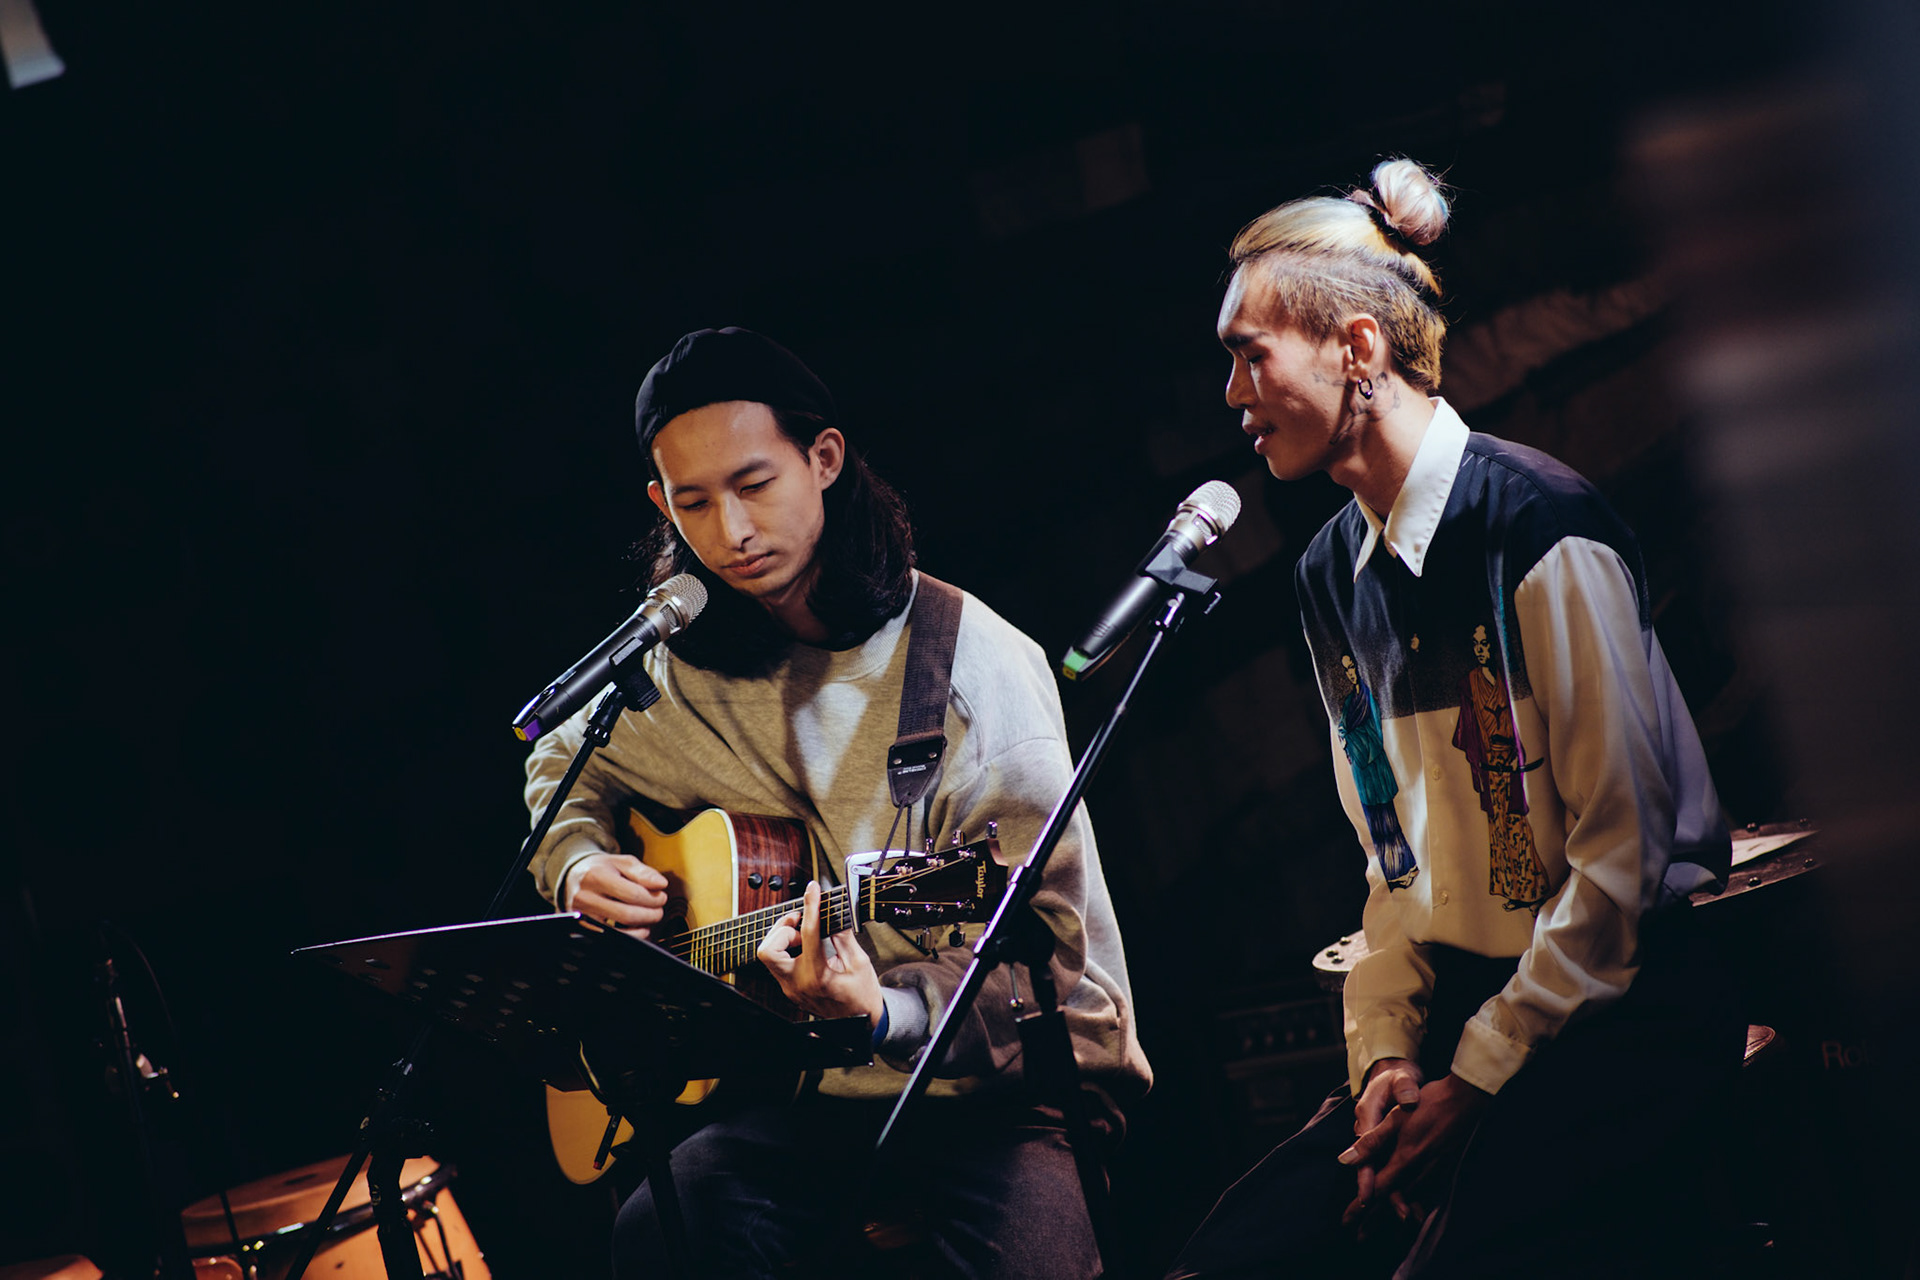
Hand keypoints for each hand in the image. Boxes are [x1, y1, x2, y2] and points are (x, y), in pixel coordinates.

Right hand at [565, 853, 667, 938]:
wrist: (573, 878)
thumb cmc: (601, 869)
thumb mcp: (621, 862)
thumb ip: (643, 872)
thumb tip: (661, 884)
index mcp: (596, 876)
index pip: (632, 894)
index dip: (653, 898)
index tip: (661, 897)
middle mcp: (585, 897)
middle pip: (626, 915)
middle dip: (650, 914)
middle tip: (659, 910)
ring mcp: (581, 916)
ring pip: (618, 932)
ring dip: (641, 927)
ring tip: (649, 918)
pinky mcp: (582, 930)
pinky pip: (610, 940)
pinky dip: (629, 938)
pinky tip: (638, 929)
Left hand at [757, 880, 883, 1028]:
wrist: (861, 1023)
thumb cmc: (862, 995)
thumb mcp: (859, 962)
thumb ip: (843, 936)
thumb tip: (832, 912)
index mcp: (818, 976)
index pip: (808, 933)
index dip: (811, 905)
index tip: (813, 890)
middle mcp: (798, 984)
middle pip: (768, 950)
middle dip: (782, 930)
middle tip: (801, 924)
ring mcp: (790, 989)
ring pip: (769, 956)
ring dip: (783, 940)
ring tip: (805, 938)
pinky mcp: (789, 990)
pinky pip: (778, 964)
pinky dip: (788, 950)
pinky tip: (805, 948)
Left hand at [1341, 1072, 1490, 1226]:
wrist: (1465, 1102)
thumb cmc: (1427, 1105)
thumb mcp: (1394, 1119)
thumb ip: (1370, 1142)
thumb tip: (1344, 1160)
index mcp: (1404, 1161)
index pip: (1377, 1191)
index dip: (1360, 1207)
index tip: (1347, 1222)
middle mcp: (1420, 1173)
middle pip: (1392, 1203)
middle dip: (1373, 1220)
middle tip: (1358, 1236)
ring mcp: (1434, 1173)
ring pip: (1409, 1202)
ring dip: (1391, 1216)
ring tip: (1378, 1229)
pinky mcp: (1444, 1170)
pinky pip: (1426, 1196)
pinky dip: (1413, 1207)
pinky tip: (1410, 1213)